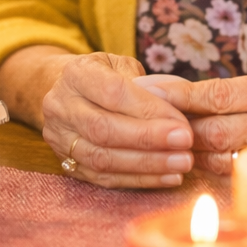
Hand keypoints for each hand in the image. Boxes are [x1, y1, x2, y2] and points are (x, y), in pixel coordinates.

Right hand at [40, 52, 194, 188]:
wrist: (68, 94)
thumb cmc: (106, 77)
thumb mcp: (121, 66)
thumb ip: (145, 84)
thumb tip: (176, 109)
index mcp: (75, 74)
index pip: (113, 93)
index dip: (149, 109)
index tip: (181, 121)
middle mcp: (61, 106)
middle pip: (104, 129)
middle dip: (149, 139)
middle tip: (186, 144)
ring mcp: (60, 138)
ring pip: (102, 158)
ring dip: (147, 164)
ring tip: (181, 163)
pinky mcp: (67, 164)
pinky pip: (103, 178)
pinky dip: (138, 180)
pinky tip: (167, 177)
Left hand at [137, 67, 246, 175]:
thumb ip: (237, 92)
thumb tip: (179, 100)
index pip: (217, 95)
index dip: (178, 97)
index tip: (146, 92)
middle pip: (216, 132)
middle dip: (176, 131)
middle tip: (143, 125)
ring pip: (224, 160)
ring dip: (189, 155)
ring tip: (161, 147)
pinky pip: (242, 176)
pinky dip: (213, 171)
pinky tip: (193, 166)